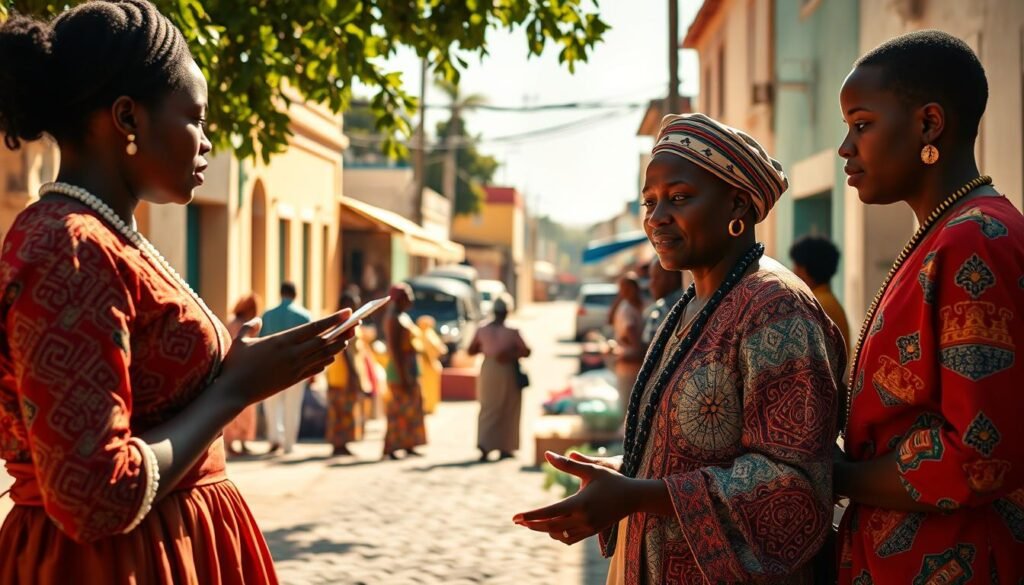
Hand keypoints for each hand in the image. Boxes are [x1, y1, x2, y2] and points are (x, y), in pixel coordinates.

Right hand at [215, 310, 353, 408]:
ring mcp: (295, 368)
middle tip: (356, 324)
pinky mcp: (293, 380)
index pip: (314, 327)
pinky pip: (315, 369)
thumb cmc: (234, 365)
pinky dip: (325, 361)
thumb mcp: (241, 341)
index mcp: (282, 340)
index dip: (333, 319)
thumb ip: (251, 327)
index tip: (347, 312)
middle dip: (342, 332)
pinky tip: (331, 357)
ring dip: (337, 346)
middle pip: (324, 341)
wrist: (234, 392)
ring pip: (323, 355)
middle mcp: (292, 354)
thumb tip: (258, 321)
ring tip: (348, 339)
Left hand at [512, 451, 633, 544]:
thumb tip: (547, 454)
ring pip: (558, 534)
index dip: (531, 515)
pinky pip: (569, 539)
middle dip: (532, 524)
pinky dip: (557, 534)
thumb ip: (567, 464)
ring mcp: (588, 528)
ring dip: (544, 529)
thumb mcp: (590, 469)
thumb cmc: (612, 480)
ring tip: (531, 522)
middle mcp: (583, 518)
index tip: (515, 517)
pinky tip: (550, 527)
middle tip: (517, 521)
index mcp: (581, 503)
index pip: (550, 512)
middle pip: (550, 526)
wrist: (633, 497)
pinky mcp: (591, 532)